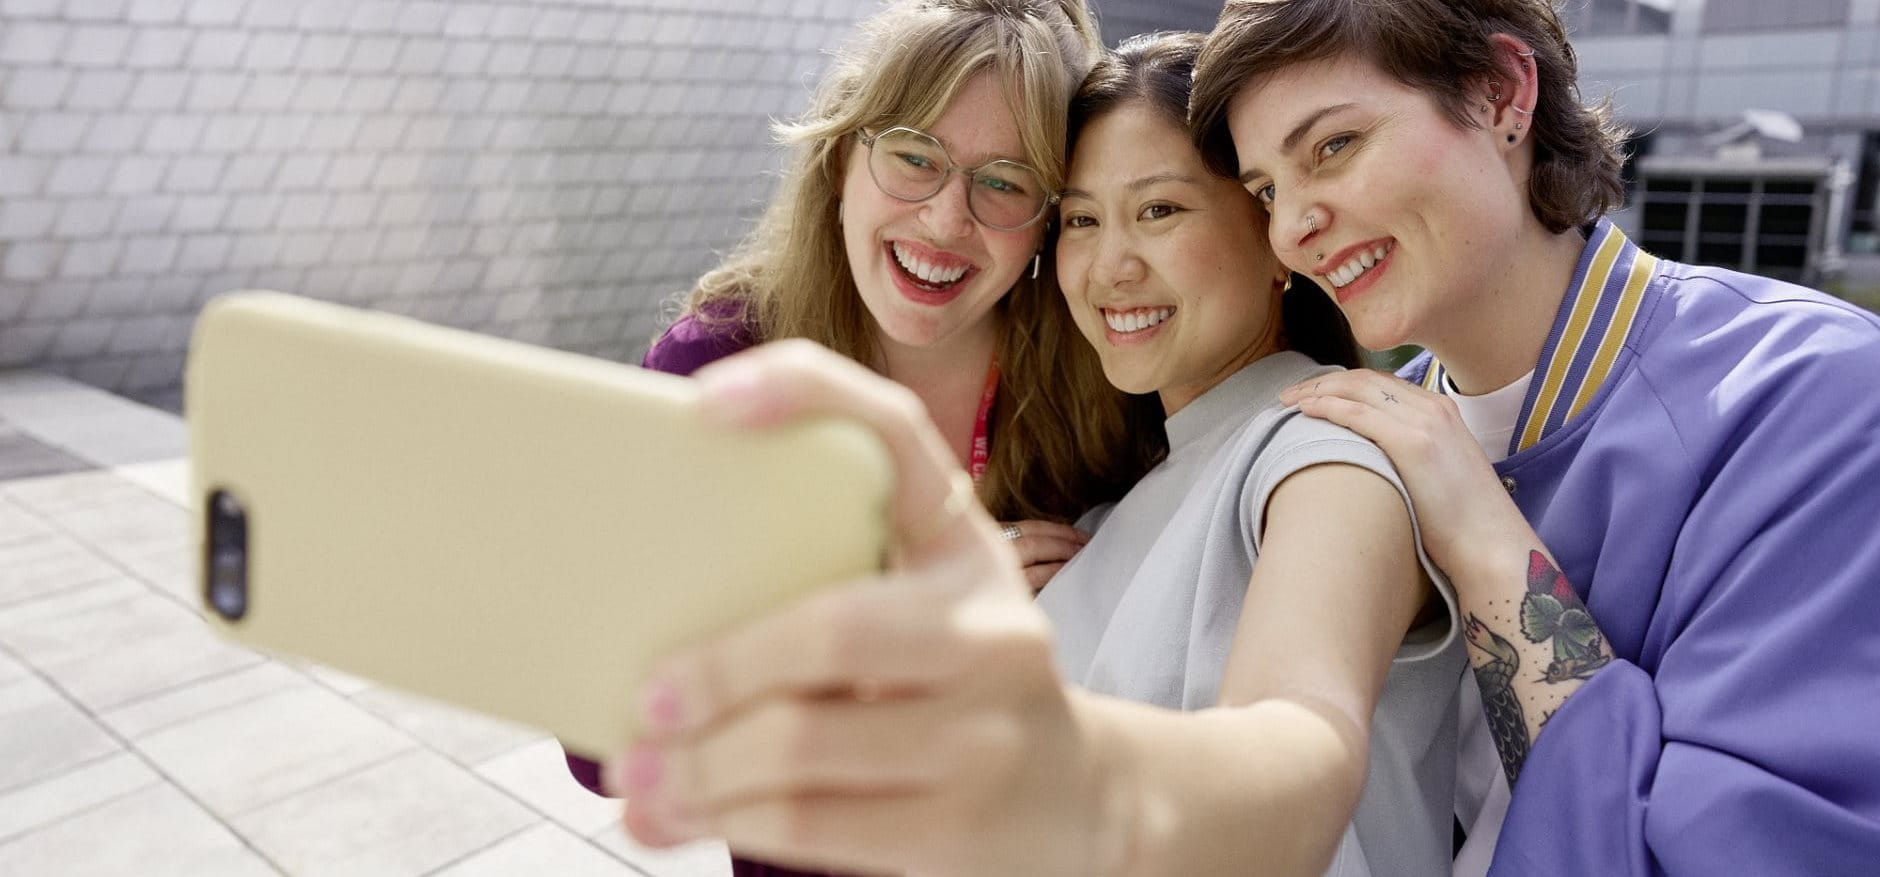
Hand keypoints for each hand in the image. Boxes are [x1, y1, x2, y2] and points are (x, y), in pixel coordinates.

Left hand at [611, 340, 1128, 876]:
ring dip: (697, 766)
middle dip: (716, 668)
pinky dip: (726, 821)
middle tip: (644, 697)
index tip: (703, 405)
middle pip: (832, 628)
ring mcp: (989, 731)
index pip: (896, 431)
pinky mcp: (964, 828)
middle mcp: (992, 626)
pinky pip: (813, 823)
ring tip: (641, 775)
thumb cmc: (949, 686)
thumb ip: (817, 590)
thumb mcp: (917, 612)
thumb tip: (644, 636)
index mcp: (963, 543)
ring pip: (803, 740)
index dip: (805, 395)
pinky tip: (685, 819)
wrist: (1076, 796)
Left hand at [1279, 369, 1533, 582]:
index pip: (1381, 383)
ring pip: (1357, 390)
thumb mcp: (1440, 472)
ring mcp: (1425, 421)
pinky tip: (1305, 411)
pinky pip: (1358, 414)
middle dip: (1324, 382)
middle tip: (1291, 394)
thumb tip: (1373, 460)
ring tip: (1289, 401)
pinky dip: (1328, 407)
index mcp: (1442, 410)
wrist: (1491, 544)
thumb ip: (1412, 453)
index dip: (1343, 385)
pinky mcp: (1413, 442)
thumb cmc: (1463, 522)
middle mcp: (1434, 407)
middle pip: (1365, 379)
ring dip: (1318, 390)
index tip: (1315, 394)